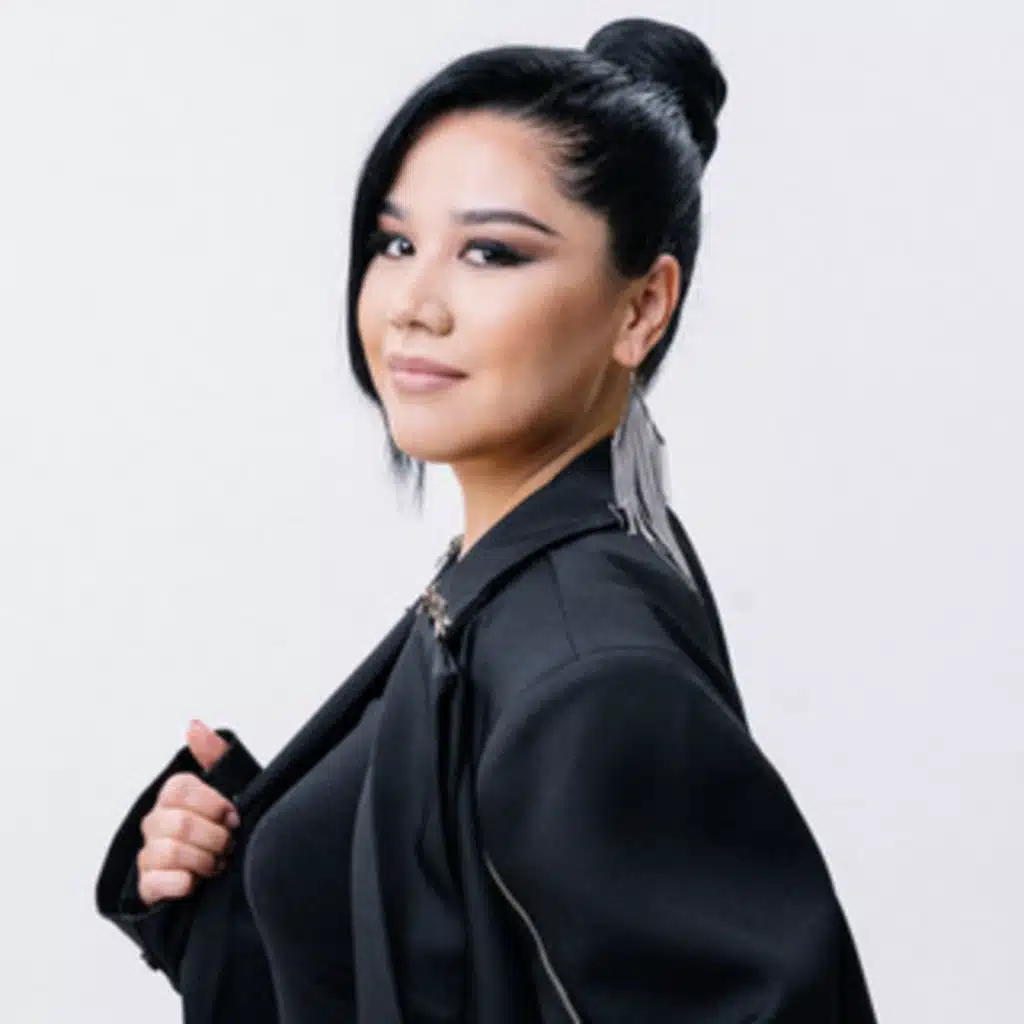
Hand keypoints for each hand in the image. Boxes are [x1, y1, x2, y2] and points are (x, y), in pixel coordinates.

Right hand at [136, 719, 241, 906]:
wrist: (230, 874)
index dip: (212, 804)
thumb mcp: (233, 786)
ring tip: (216, 864)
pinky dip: (182, 883)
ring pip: (170, 852)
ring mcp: (148, 854)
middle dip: (214, 838)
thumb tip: (193, 726)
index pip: (181, 789)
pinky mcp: (147, 886)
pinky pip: (156, 882)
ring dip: (203, 861)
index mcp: (174, 796)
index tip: (233, 817)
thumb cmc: (229, 826)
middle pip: (179, 823)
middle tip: (228, 845)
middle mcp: (156, 822)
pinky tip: (196, 882)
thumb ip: (216, 755)